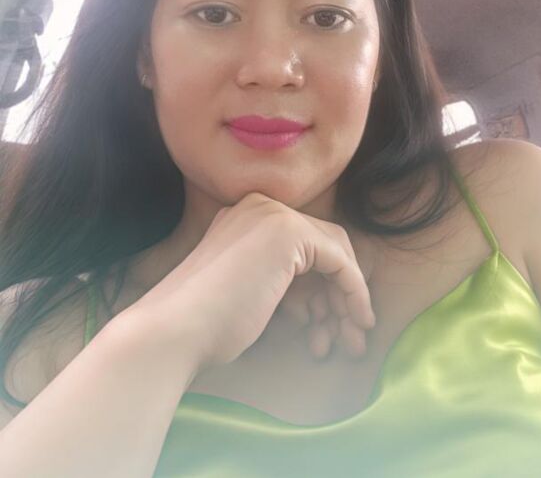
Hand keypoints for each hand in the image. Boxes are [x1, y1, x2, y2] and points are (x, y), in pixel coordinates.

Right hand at [127, 192, 376, 374]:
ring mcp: (275, 216)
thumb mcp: (248, 290)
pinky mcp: (290, 234)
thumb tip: (321, 299)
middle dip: (338, 292)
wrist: (175, 329)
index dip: (321, 284)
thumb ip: (280, 280)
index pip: (302, 241)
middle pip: (322, 244)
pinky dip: (353, 290)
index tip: (326, 323)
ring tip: (349, 341)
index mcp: (245, 215)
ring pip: (335, 253)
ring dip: (346, 299)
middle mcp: (261, 207)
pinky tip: (356, 319)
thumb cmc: (203, 324)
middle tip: (346, 334)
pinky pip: (340, 261)